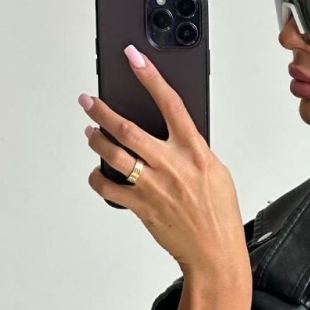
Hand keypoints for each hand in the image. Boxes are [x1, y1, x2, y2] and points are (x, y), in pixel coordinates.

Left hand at [79, 44, 248, 278]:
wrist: (214, 252)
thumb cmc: (219, 216)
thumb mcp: (217, 174)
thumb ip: (194, 151)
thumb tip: (176, 139)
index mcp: (194, 152)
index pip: (170, 103)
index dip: (150, 76)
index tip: (134, 58)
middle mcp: (171, 164)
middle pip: (127, 127)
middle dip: (102, 110)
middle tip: (89, 100)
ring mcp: (153, 185)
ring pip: (113, 153)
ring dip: (95, 139)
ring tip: (90, 133)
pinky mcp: (140, 206)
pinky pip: (107, 187)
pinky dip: (98, 178)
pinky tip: (98, 173)